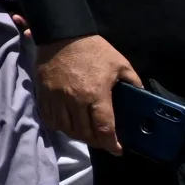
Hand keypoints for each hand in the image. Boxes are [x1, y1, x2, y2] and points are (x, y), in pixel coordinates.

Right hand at [36, 34, 140, 152]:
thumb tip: (141, 97)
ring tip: (86, 134)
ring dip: (77, 135)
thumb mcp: (120, 64)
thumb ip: (133, 82)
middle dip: (96, 141)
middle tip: (103, 141)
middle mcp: (75, 100)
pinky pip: (49, 118)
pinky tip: (67, 125)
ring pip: (66, 128)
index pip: (104, 128)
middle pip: (84, 132)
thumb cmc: (94, 49)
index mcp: (96, 94)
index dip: (111, 144)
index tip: (117, 150)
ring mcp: (56, 98)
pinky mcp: (43, 93)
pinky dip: (59, 126)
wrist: (62, 34)